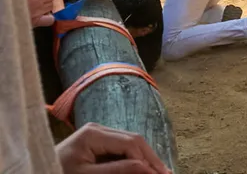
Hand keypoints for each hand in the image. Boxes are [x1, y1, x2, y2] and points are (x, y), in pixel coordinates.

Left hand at [56, 123, 170, 173]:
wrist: (36, 172)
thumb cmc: (58, 173)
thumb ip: (117, 171)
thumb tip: (146, 169)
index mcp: (93, 133)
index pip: (131, 143)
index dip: (148, 160)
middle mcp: (98, 128)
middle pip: (134, 140)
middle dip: (151, 158)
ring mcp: (98, 134)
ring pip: (131, 143)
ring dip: (145, 158)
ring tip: (159, 172)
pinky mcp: (98, 142)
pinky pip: (122, 148)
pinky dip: (134, 158)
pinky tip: (144, 167)